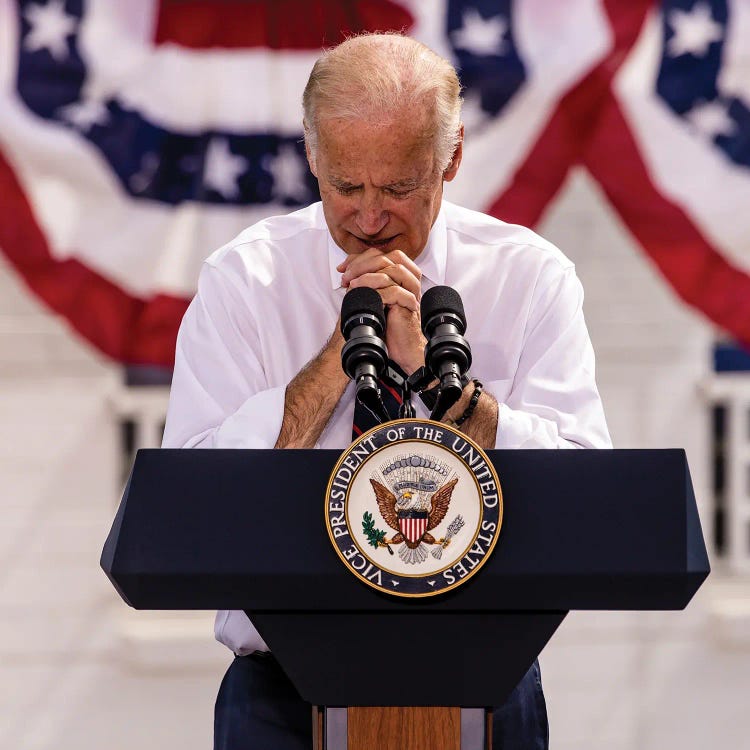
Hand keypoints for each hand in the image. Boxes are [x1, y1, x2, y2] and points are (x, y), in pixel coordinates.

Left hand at [338, 249, 425, 373]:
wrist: (399, 346)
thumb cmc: (386, 322)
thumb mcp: (371, 294)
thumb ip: (363, 279)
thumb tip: (344, 267)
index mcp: (401, 273)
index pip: (382, 254)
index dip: (360, 258)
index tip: (342, 268)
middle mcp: (410, 279)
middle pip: (389, 258)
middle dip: (363, 264)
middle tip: (346, 276)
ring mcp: (412, 291)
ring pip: (394, 270)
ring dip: (368, 276)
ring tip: (352, 285)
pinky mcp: (410, 304)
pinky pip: (394, 291)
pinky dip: (376, 292)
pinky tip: (364, 297)